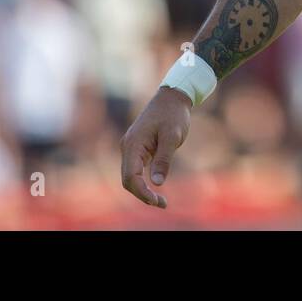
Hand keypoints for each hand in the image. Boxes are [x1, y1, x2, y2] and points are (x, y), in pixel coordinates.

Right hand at [120, 86, 192, 208]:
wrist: (172, 97)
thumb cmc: (173, 114)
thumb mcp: (172, 136)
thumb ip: (164, 159)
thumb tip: (157, 183)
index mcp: (133, 144)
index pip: (130, 177)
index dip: (142, 192)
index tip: (158, 201)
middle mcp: (128, 146)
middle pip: (128, 179)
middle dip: (142, 194)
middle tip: (162, 204)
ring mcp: (131, 147)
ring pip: (130, 175)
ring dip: (142, 189)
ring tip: (161, 200)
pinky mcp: (138, 147)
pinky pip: (135, 168)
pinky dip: (143, 180)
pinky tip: (155, 186)